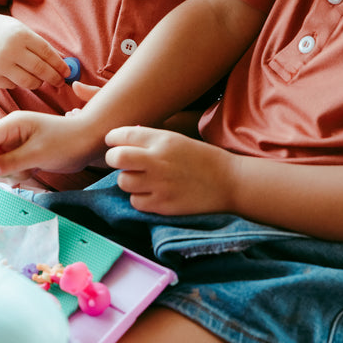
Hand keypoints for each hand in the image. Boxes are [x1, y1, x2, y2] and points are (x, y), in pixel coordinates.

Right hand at [0, 10, 70, 89]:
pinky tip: (18, 76)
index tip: (67, 72)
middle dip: (54, 78)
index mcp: (21, 35)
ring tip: (40, 79)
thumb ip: (38, 45)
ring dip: (38, 83)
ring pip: (29, 82)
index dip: (60, 65)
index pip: (47, 53)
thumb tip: (61, 62)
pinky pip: (13, 85)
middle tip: (60, 82)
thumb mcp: (20, 29)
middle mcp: (11, 50)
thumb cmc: (0, 30)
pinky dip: (19, 83)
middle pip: (40, 70)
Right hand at [0, 111, 105, 185]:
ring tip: (27, 172)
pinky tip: (30, 172)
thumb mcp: (38, 153)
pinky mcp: (25, 152)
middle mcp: (12, 131)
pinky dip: (16, 173)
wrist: (89, 141)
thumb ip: (11, 161)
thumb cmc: (66, 142)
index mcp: (13, 123)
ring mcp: (18, 142)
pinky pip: (10, 166)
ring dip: (6, 172)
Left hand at [103, 126, 235, 215]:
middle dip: (114, 159)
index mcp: (162, 140)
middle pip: (115, 158)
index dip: (113, 140)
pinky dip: (140, 198)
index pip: (120, 136)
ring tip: (142, 179)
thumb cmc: (202, 158)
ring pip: (123, 182)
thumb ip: (150, 139)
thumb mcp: (177, 140)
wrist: (229, 182)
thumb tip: (123, 138)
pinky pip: (135, 202)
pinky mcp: (163, 205)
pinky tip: (153, 193)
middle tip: (122, 162)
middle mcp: (157, 161)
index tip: (115, 143)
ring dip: (129, 180)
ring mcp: (159, 185)